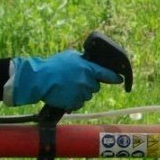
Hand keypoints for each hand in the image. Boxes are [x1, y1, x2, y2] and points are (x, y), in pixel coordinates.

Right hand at [6, 50, 123, 110]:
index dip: (114, 77)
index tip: (120, 80)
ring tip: (67, 87)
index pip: (106, 74)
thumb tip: (90, 64)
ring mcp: (81, 93)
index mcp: (88, 68)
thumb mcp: (70, 56)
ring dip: (81, 93)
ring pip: (87, 95)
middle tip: (76, 81)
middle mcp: (87, 81)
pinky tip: (65, 95)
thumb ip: (83, 61)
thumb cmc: (54, 66)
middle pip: (95, 86)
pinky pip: (79, 103)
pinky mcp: (74, 102)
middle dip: (89, 85)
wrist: (40, 79)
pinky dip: (74, 101)